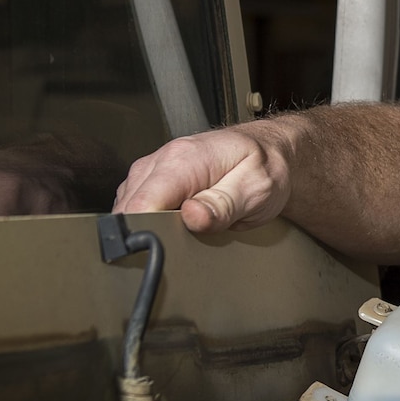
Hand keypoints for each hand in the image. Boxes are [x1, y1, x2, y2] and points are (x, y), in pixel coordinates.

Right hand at [113, 120, 297, 232]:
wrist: (268, 151)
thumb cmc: (265, 167)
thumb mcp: (257, 188)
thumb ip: (224, 204)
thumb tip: (192, 217)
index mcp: (183, 160)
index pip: (142, 204)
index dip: (149, 233)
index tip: (166, 249)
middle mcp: (161, 161)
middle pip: (130, 212)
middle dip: (152, 234)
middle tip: (187, 242)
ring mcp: (152, 170)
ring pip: (130, 213)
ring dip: (153, 229)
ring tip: (188, 229)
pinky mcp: (150, 182)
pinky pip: (139, 210)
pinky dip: (153, 223)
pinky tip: (178, 223)